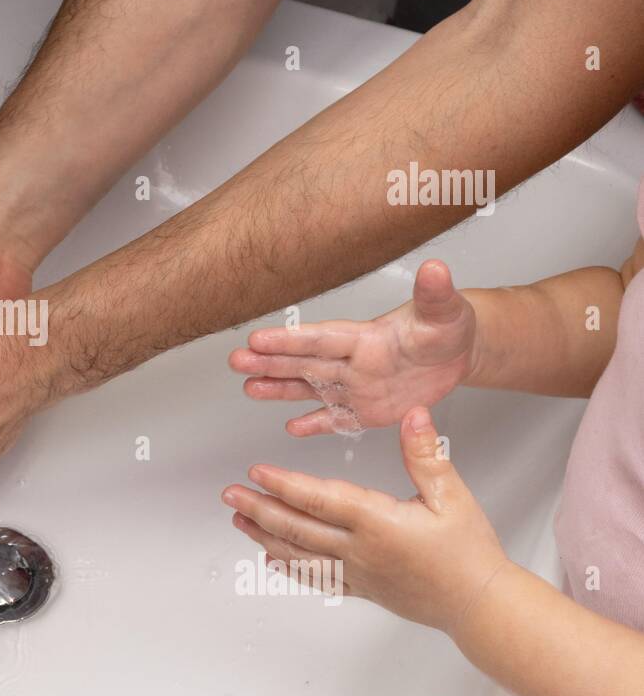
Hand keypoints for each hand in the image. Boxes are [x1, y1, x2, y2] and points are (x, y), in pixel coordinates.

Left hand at [220, 406, 508, 632]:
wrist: (480, 605)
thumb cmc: (468, 552)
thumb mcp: (451, 495)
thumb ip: (426, 454)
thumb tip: (414, 414)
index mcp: (377, 522)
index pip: (319, 499)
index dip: (284, 484)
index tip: (256, 471)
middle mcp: (360, 550)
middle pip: (297, 527)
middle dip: (259, 509)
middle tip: (230, 495)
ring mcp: (357, 572)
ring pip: (299, 554)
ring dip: (264, 536)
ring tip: (239, 521)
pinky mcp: (362, 589)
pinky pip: (317, 577)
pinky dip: (289, 567)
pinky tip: (271, 559)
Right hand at [228, 260, 477, 435]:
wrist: (458, 354)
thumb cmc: (448, 327)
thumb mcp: (446, 311)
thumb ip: (435, 293)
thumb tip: (436, 268)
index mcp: (364, 337)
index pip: (321, 339)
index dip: (290, 339)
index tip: (258, 338)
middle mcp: (352, 361)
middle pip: (304, 362)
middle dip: (270, 362)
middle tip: (237, 360)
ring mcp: (355, 386)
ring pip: (310, 389)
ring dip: (279, 389)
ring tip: (249, 388)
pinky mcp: (366, 410)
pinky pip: (337, 419)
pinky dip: (316, 424)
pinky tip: (292, 427)